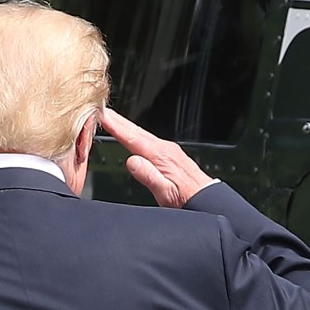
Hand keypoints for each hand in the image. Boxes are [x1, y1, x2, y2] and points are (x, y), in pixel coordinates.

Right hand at [98, 108, 216, 208]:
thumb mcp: (165, 192)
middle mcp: (165, 149)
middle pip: (136, 131)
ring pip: (142, 134)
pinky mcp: (170, 156)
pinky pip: (148, 141)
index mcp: (161, 156)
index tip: (103, 116)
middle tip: (103, 110)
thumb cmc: (186, 198)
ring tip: (114, 120)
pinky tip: (133, 136)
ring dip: (126, 126)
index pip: (132, 138)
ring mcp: (168, 151)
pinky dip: (136, 135)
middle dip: (118, 120)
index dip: (116, 126)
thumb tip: (131, 161)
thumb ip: (148, 176)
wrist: (206, 199)